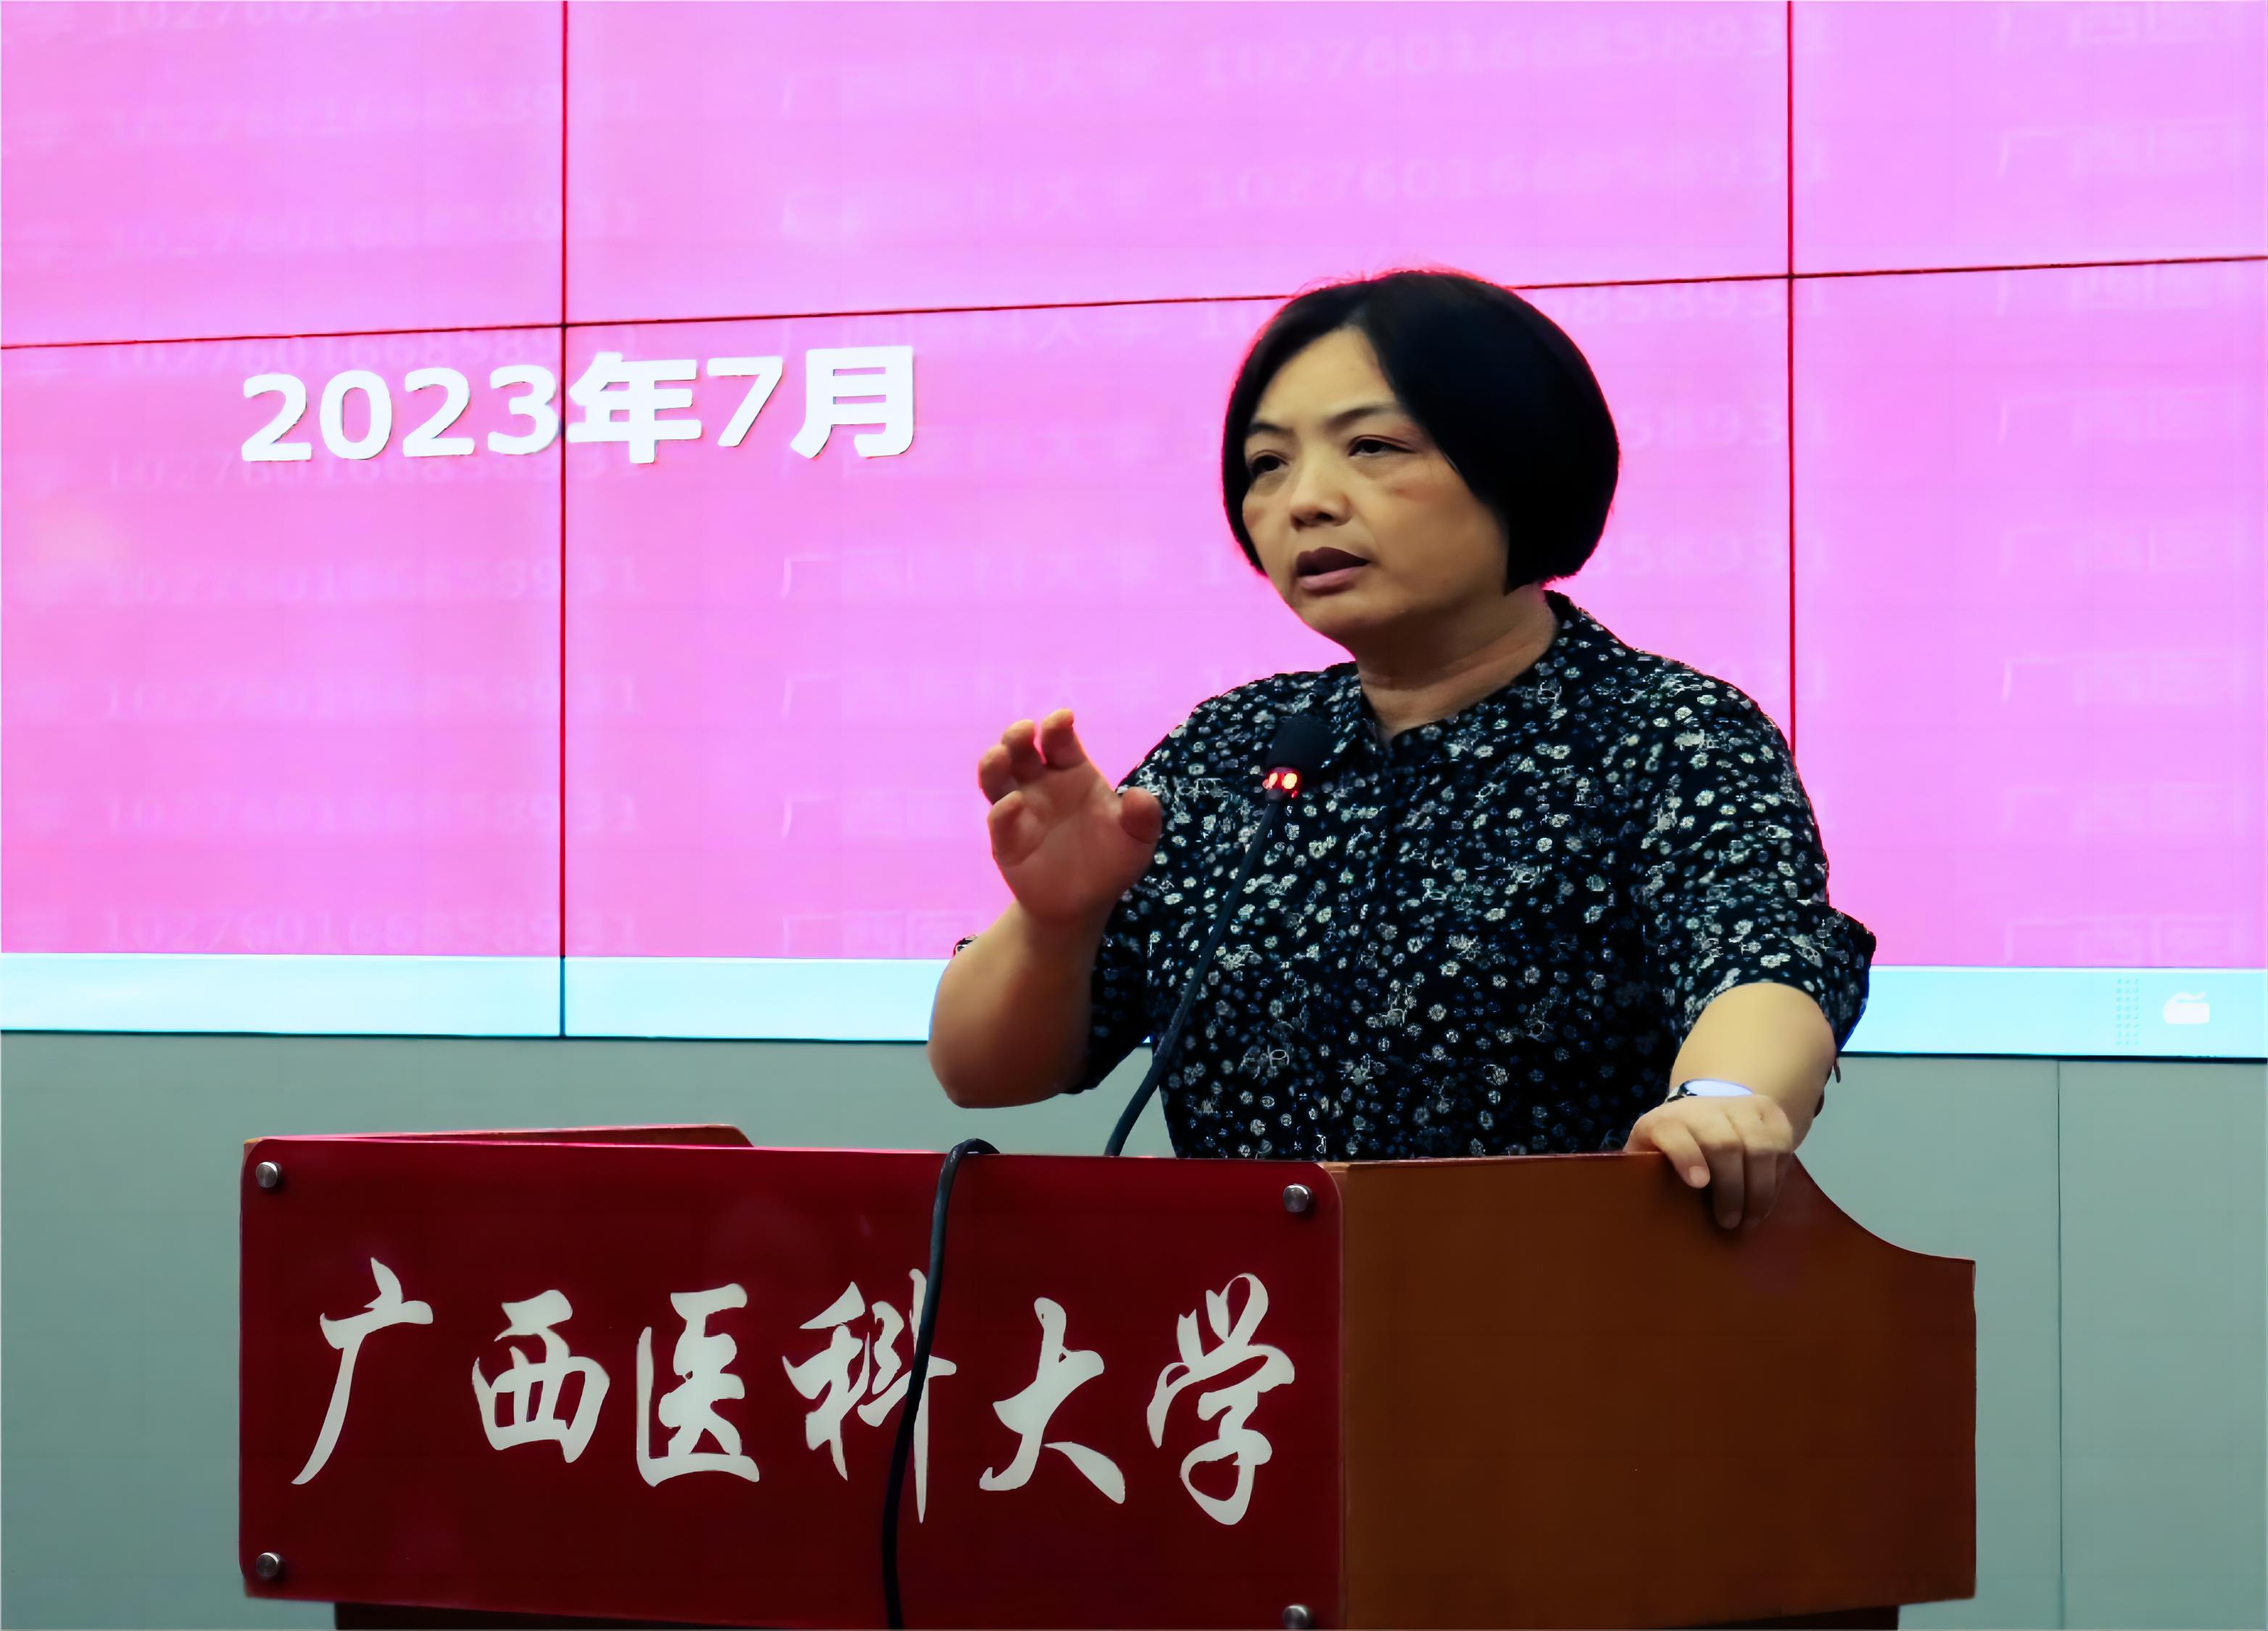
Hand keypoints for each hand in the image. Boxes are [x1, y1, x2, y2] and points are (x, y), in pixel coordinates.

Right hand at [977, 709, 1162, 929]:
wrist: (1083, 905)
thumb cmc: (1111, 861)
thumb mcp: (1137, 841)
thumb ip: (1143, 818)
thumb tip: (1141, 797)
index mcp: (1072, 772)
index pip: (1060, 740)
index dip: (1058, 726)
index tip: (1063, 717)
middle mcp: (1040, 784)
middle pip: (1021, 750)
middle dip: (1017, 735)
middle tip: (1024, 730)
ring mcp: (1018, 810)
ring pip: (997, 777)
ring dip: (994, 763)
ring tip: (1000, 755)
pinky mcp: (1005, 840)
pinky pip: (998, 820)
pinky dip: (1002, 811)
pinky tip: (1013, 805)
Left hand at [1624, 1092, 1796, 1229]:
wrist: (1704, 1107)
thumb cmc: (1669, 1148)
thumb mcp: (1647, 1157)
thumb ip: (1640, 1176)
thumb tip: (1630, 1210)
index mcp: (1665, 1121)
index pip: (1674, 1132)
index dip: (1686, 1155)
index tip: (1698, 1184)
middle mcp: (1702, 1107)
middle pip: (1724, 1143)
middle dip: (1731, 1189)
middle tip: (1729, 1222)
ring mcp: (1738, 1105)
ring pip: (1759, 1145)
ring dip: (1759, 1188)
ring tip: (1751, 1218)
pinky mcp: (1767, 1110)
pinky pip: (1782, 1144)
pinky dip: (1777, 1176)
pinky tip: (1766, 1197)